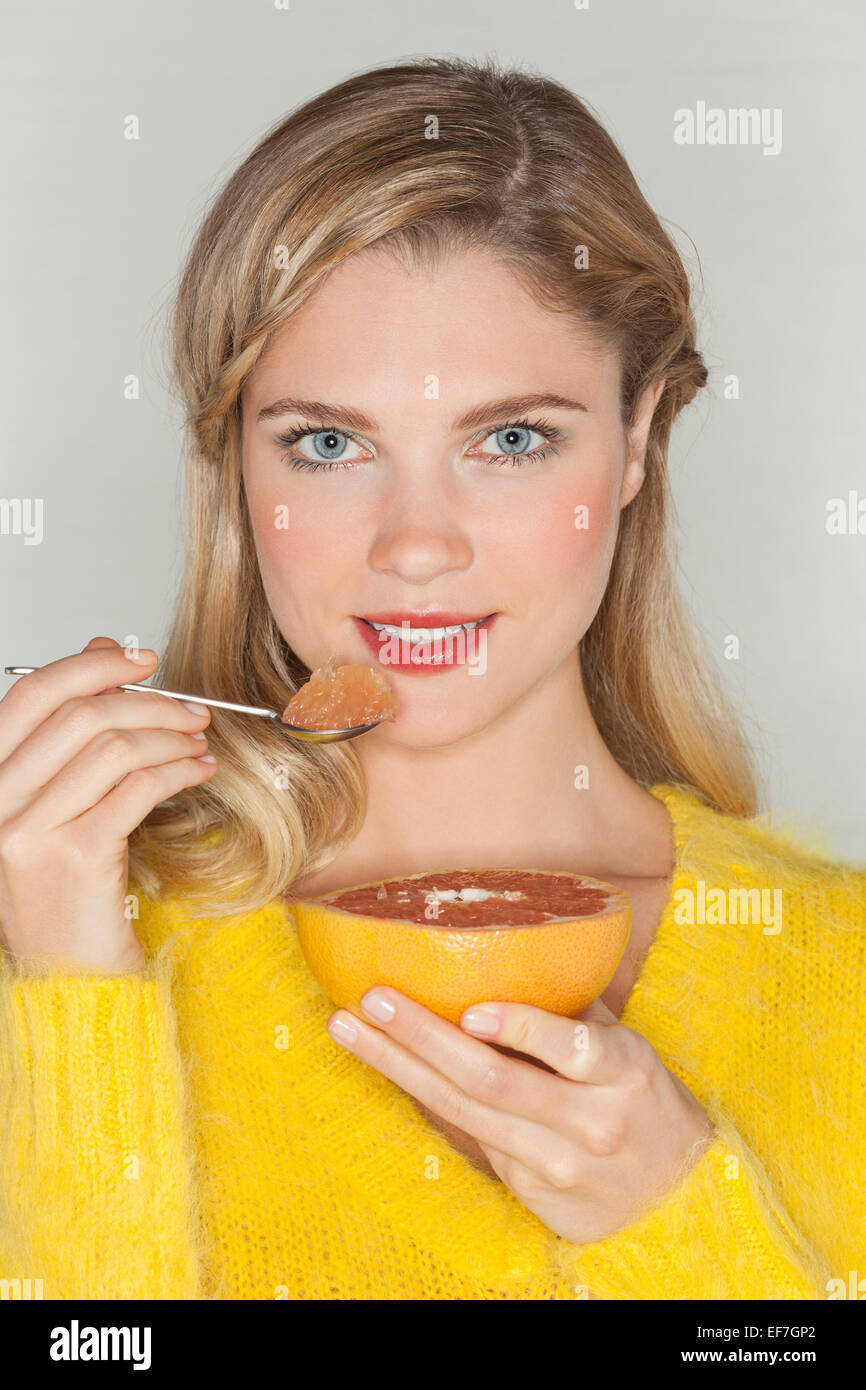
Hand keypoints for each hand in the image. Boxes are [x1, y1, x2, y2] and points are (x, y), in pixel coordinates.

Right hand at [0, 635, 216, 973]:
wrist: (66, 978)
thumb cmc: (63, 891)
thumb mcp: (56, 803)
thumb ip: (71, 733)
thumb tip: (104, 651)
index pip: (29, 694)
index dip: (90, 665)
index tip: (142, 659)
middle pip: (79, 714)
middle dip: (148, 702)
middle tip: (192, 710)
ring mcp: (31, 831)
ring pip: (113, 748)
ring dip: (171, 736)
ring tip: (200, 744)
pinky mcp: (77, 858)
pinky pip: (139, 789)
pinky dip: (179, 771)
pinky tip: (199, 773)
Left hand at [326, 989, 714, 1243]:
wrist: (678, 1200)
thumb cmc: (641, 1099)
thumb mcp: (627, 1049)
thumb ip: (571, 1013)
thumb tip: (503, 949)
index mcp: (624, 1071)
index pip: (574, 1048)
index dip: (521, 1029)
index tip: (473, 1010)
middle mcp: (591, 1122)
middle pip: (493, 1081)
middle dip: (424, 1037)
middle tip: (372, 997)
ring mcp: (558, 1165)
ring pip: (465, 1113)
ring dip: (399, 1067)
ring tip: (350, 1027)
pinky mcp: (532, 1192)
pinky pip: (470, 1136)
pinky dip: (426, 1095)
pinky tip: (387, 1062)